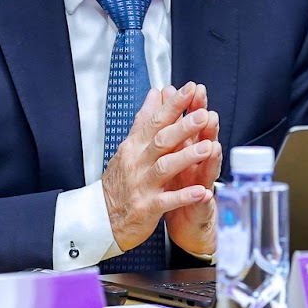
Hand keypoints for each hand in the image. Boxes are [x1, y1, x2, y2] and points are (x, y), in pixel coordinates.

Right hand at [102, 82, 217, 250]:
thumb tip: (156, 93)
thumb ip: (145, 119)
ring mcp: (142, 186)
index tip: (190, 89)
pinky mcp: (147, 208)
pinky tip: (201, 191)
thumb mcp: (128, 146)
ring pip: (165, 167)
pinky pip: (168, 201)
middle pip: (161, 141)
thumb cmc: (119, 182)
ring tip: (207, 148)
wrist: (99, 218)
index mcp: (135, 147)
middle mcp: (137, 163)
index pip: (155, 120)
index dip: (173, 105)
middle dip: (183, 127)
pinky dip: (185, 196)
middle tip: (203, 115)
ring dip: (186, 157)